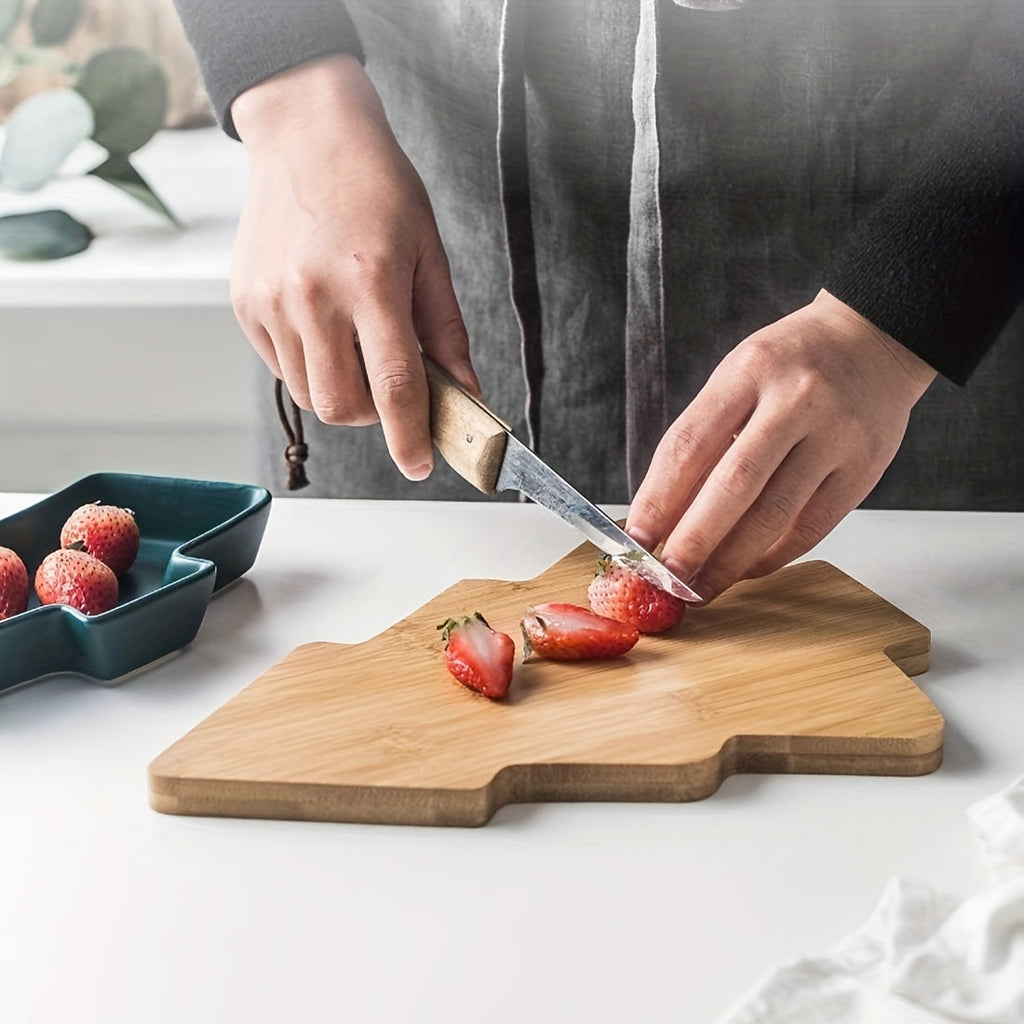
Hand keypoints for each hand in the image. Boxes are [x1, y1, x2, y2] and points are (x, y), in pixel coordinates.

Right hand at [229, 54, 478, 480]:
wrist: (305, 135)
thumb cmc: (376, 187)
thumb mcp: (428, 251)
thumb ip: (445, 330)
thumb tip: (463, 390)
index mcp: (370, 282)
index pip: (395, 386)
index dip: (410, 436)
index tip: (420, 465)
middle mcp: (313, 297)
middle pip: (345, 406)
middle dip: (375, 414)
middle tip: (390, 381)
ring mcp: (271, 303)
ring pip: (311, 395)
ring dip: (342, 390)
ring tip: (354, 342)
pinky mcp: (245, 304)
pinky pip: (282, 368)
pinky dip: (310, 366)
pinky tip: (322, 323)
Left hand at [625, 290, 937, 601]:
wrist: (873, 340)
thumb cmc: (790, 365)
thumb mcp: (738, 377)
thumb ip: (704, 437)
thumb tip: (661, 513)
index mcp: (749, 371)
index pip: (690, 444)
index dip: (658, 497)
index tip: (637, 537)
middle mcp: (795, 401)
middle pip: (734, 484)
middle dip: (694, 538)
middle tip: (666, 574)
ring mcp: (835, 436)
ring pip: (774, 514)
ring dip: (730, 560)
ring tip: (700, 586)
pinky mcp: (864, 470)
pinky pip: (811, 527)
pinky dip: (772, 556)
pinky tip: (745, 570)